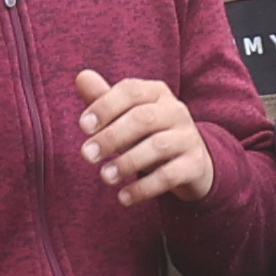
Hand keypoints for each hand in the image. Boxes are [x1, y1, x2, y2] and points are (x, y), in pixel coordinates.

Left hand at [76, 71, 214, 209]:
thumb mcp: (126, 117)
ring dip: (127, 162)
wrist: (191, 163)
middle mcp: (176, 110)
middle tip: (87, 155)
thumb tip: (81, 77)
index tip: (83, 127)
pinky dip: (144, 188)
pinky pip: (169, 176)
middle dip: (112, 136)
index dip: (105, 106)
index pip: (130, 91)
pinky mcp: (195, 165)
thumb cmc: (149, 135)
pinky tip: (123, 197)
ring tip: (104, 177)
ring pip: (157, 147)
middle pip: (143, 118)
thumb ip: (104, 100)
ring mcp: (188, 137)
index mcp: (156, 92)